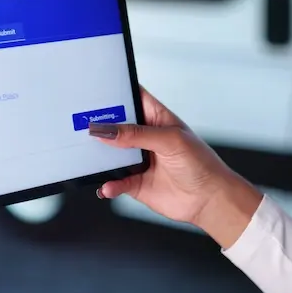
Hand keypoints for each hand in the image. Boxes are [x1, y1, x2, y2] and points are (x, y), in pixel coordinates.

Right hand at [90, 87, 262, 247]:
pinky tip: (107, 186)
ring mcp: (137, 160)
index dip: (113, 94)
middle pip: (113, 126)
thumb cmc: (201, 163)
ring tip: (87, 158)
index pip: (130, 98)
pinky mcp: (134, 183)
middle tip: (81, 127)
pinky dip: (108, 185)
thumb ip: (136, 134)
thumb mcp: (170, 140)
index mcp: (154, 117)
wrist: (210, 199)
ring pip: (109, 155)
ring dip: (98, 157)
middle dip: (97, 126)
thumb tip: (106, 130)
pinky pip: (114, 182)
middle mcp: (143, 137)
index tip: (93, 92)